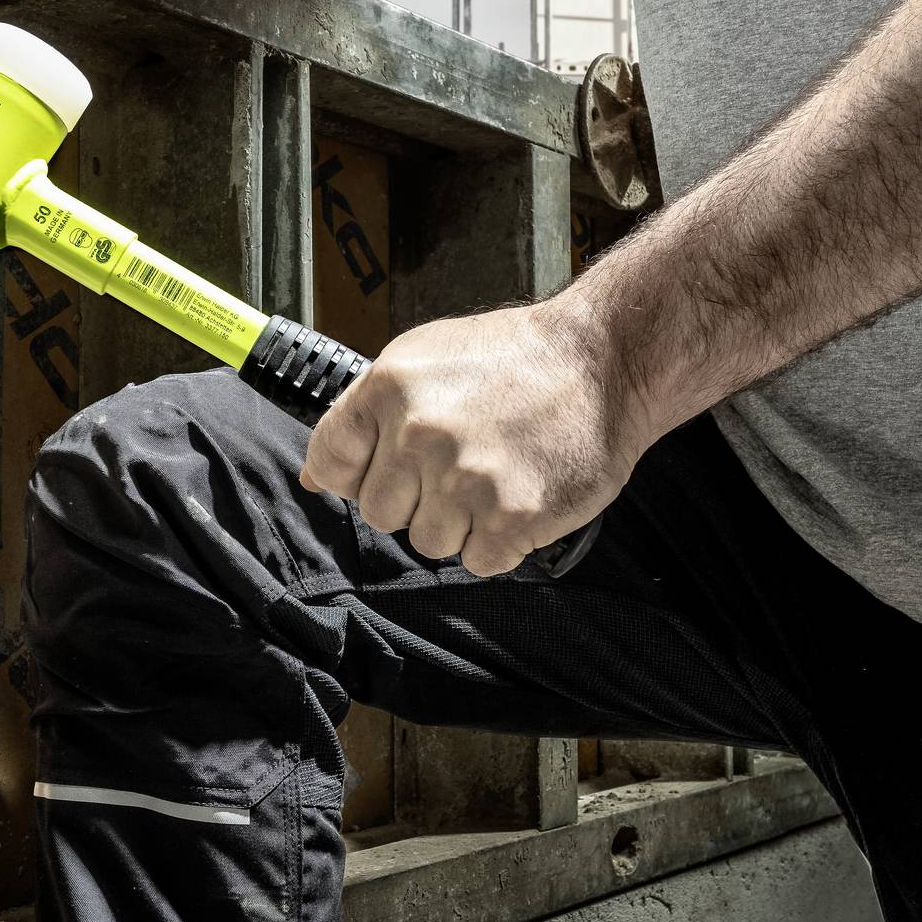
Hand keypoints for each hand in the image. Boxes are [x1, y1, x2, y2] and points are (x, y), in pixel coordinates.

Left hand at [299, 296, 638, 578]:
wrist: (605, 360)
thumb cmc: (514, 361)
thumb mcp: (423, 359)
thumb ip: (366, 416)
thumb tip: (316, 479)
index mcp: (389, 388)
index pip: (331, 462)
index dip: (358, 473)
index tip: (388, 466)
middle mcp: (420, 433)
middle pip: (380, 514)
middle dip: (416, 499)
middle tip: (462, 463)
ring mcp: (466, 479)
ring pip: (429, 542)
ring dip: (461, 523)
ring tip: (496, 475)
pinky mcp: (513, 517)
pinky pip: (480, 561)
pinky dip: (501, 540)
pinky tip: (521, 494)